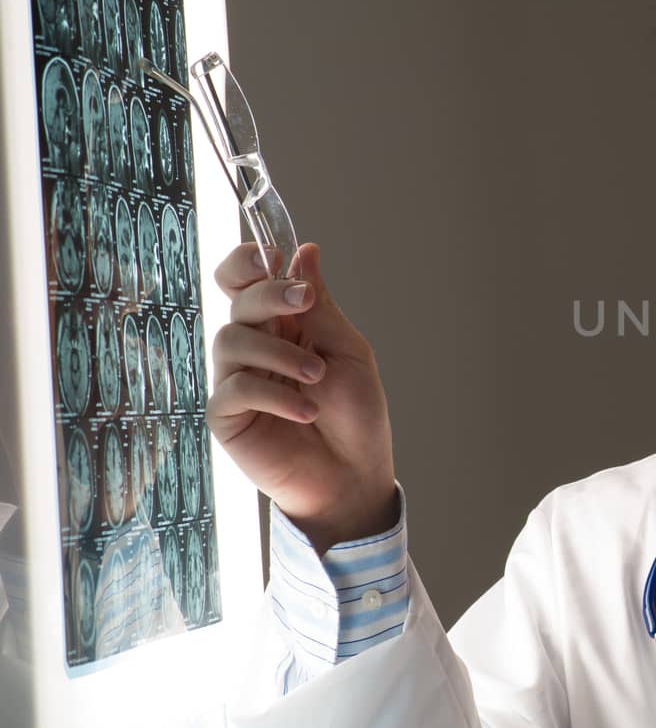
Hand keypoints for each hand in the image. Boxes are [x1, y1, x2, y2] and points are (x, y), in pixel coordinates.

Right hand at [207, 243, 396, 552]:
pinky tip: (306, 411)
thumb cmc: (356, 416)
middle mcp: (253, 347)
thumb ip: (320, 306)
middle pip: (237, 302)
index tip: (273, 257)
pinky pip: (234, 389)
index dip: (247, 262)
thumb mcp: (348, 352)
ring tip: (318, 378)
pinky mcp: (227, 416)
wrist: (354, 476)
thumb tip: (305, 251)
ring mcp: (236, 381)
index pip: (244, 280)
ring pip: (231, 340)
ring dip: (280, 353)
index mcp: (282, 325)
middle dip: (270, 295)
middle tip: (305, 304)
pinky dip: (274, 394)